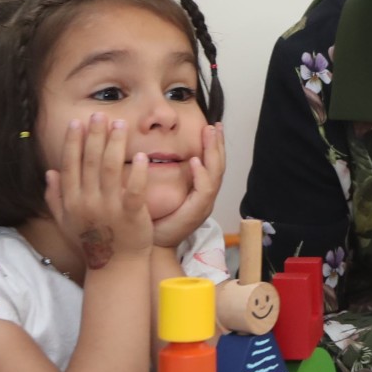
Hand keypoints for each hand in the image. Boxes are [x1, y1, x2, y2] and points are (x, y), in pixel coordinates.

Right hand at [43, 114, 152, 270]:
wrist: (115, 267)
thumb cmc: (91, 243)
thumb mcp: (66, 222)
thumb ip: (55, 198)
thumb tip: (50, 173)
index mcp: (72, 202)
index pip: (70, 165)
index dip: (73, 143)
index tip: (77, 122)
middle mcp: (87, 203)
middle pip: (89, 162)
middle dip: (94, 136)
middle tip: (100, 114)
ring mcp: (109, 209)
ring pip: (110, 169)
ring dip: (114, 145)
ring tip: (120, 125)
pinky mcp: (130, 214)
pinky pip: (133, 189)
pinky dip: (137, 171)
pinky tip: (143, 155)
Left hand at [149, 123, 224, 248]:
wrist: (152, 247)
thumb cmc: (154, 220)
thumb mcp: (161, 192)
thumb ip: (165, 175)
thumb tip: (153, 151)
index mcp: (199, 192)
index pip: (211, 164)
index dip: (213, 146)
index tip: (211, 126)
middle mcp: (205, 197)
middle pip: (219, 166)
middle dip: (218, 144)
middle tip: (215, 125)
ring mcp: (204, 205)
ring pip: (216, 175)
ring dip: (213, 153)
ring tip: (210, 134)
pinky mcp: (196, 213)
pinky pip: (204, 191)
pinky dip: (201, 175)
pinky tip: (194, 161)